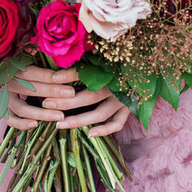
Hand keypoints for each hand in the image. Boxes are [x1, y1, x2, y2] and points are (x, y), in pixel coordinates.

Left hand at [7, 66, 129, 136]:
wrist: (145, 68)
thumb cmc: (118, 60)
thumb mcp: (101, 56)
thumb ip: (83, 60)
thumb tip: (58, 66)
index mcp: (110, 70)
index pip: (86, 72)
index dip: (68, 75)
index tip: (52, 78)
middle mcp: (116, 86)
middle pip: (89, 96)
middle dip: (65, 101)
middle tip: (45, 103)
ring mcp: (123, 100)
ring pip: (100, 114)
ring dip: (78, 120)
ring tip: (59, 124)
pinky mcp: (128, 109)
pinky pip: (117, 123)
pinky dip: (104, 130)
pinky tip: (89, 134)